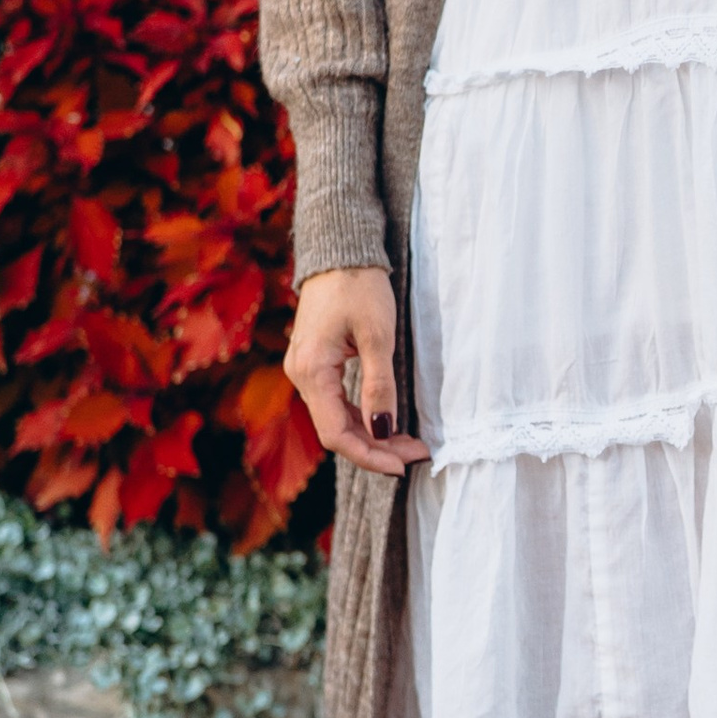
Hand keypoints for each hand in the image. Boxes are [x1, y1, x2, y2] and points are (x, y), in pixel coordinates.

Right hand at [284, 265, 428, 479]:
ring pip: (337, 419)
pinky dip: (363, 417)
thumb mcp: (378, 336)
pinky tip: (388, 422)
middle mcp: (301, 375)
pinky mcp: (316, 364)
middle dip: (376, 449)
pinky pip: (336, 402)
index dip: (369, 456)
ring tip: (409, 443)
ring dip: (371, 435)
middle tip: (416, 455)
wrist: (341, 251)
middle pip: (336, 431)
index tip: (403, 466)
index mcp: (311, 371)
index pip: (336, 433)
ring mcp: (306, 370)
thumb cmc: (359, 286)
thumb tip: (384, 428)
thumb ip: (380, 385)